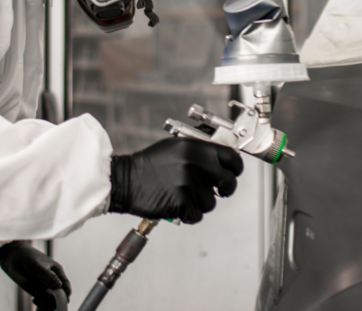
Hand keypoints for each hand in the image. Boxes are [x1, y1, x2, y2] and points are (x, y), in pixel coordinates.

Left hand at [0, 241, 70, 309]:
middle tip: (44, 298)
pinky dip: (39, 303)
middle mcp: (52, 280)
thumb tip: (59, 287)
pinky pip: (42, 301)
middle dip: (54, 300)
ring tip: (37, 298)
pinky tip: (34, 299)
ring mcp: (44, 286)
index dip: (65, 295)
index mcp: (57, 272)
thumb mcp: (36, 266)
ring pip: (50, 300)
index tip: (58, 299)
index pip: (66, 286)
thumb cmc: (26, 257)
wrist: (12, 257)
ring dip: (46, 303)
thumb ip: (48, 276)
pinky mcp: (36, 291)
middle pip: (59, 296)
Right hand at [109, 138, 243, 222]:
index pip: (233, 158)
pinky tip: (176, 203)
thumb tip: (222, 158)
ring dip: (200, 202)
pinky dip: (189, 213)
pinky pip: (197, 215)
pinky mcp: (182, 203)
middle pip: (229, 182)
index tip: (232, 173)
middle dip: (224, 189)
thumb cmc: (148, 164)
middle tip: (217, 190)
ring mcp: (190, 185)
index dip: (235, 168)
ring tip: (182, 193)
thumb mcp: (176, 146)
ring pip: (212, 202)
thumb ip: (200, 151)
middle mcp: (196, 165)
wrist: (125, 180)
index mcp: (196, 148)